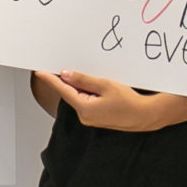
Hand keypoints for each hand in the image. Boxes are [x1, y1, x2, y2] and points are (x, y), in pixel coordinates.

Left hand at [40, 70, 155, 131]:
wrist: (146, 115)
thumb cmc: (129, 102)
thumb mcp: (105, 85)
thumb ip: (84, 80)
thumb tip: (66, 75)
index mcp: (84, 108)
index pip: (63, 90)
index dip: (50, 80)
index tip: (40, 72)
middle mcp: (85, 116)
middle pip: (70, 94)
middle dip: (66, 81)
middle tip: (59, 67)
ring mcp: (91, 118)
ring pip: (79, 97)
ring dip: (78, 86)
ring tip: (82, 75)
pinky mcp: (97, 118)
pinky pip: (86, 102)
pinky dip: (86, 93)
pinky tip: (92, 85)